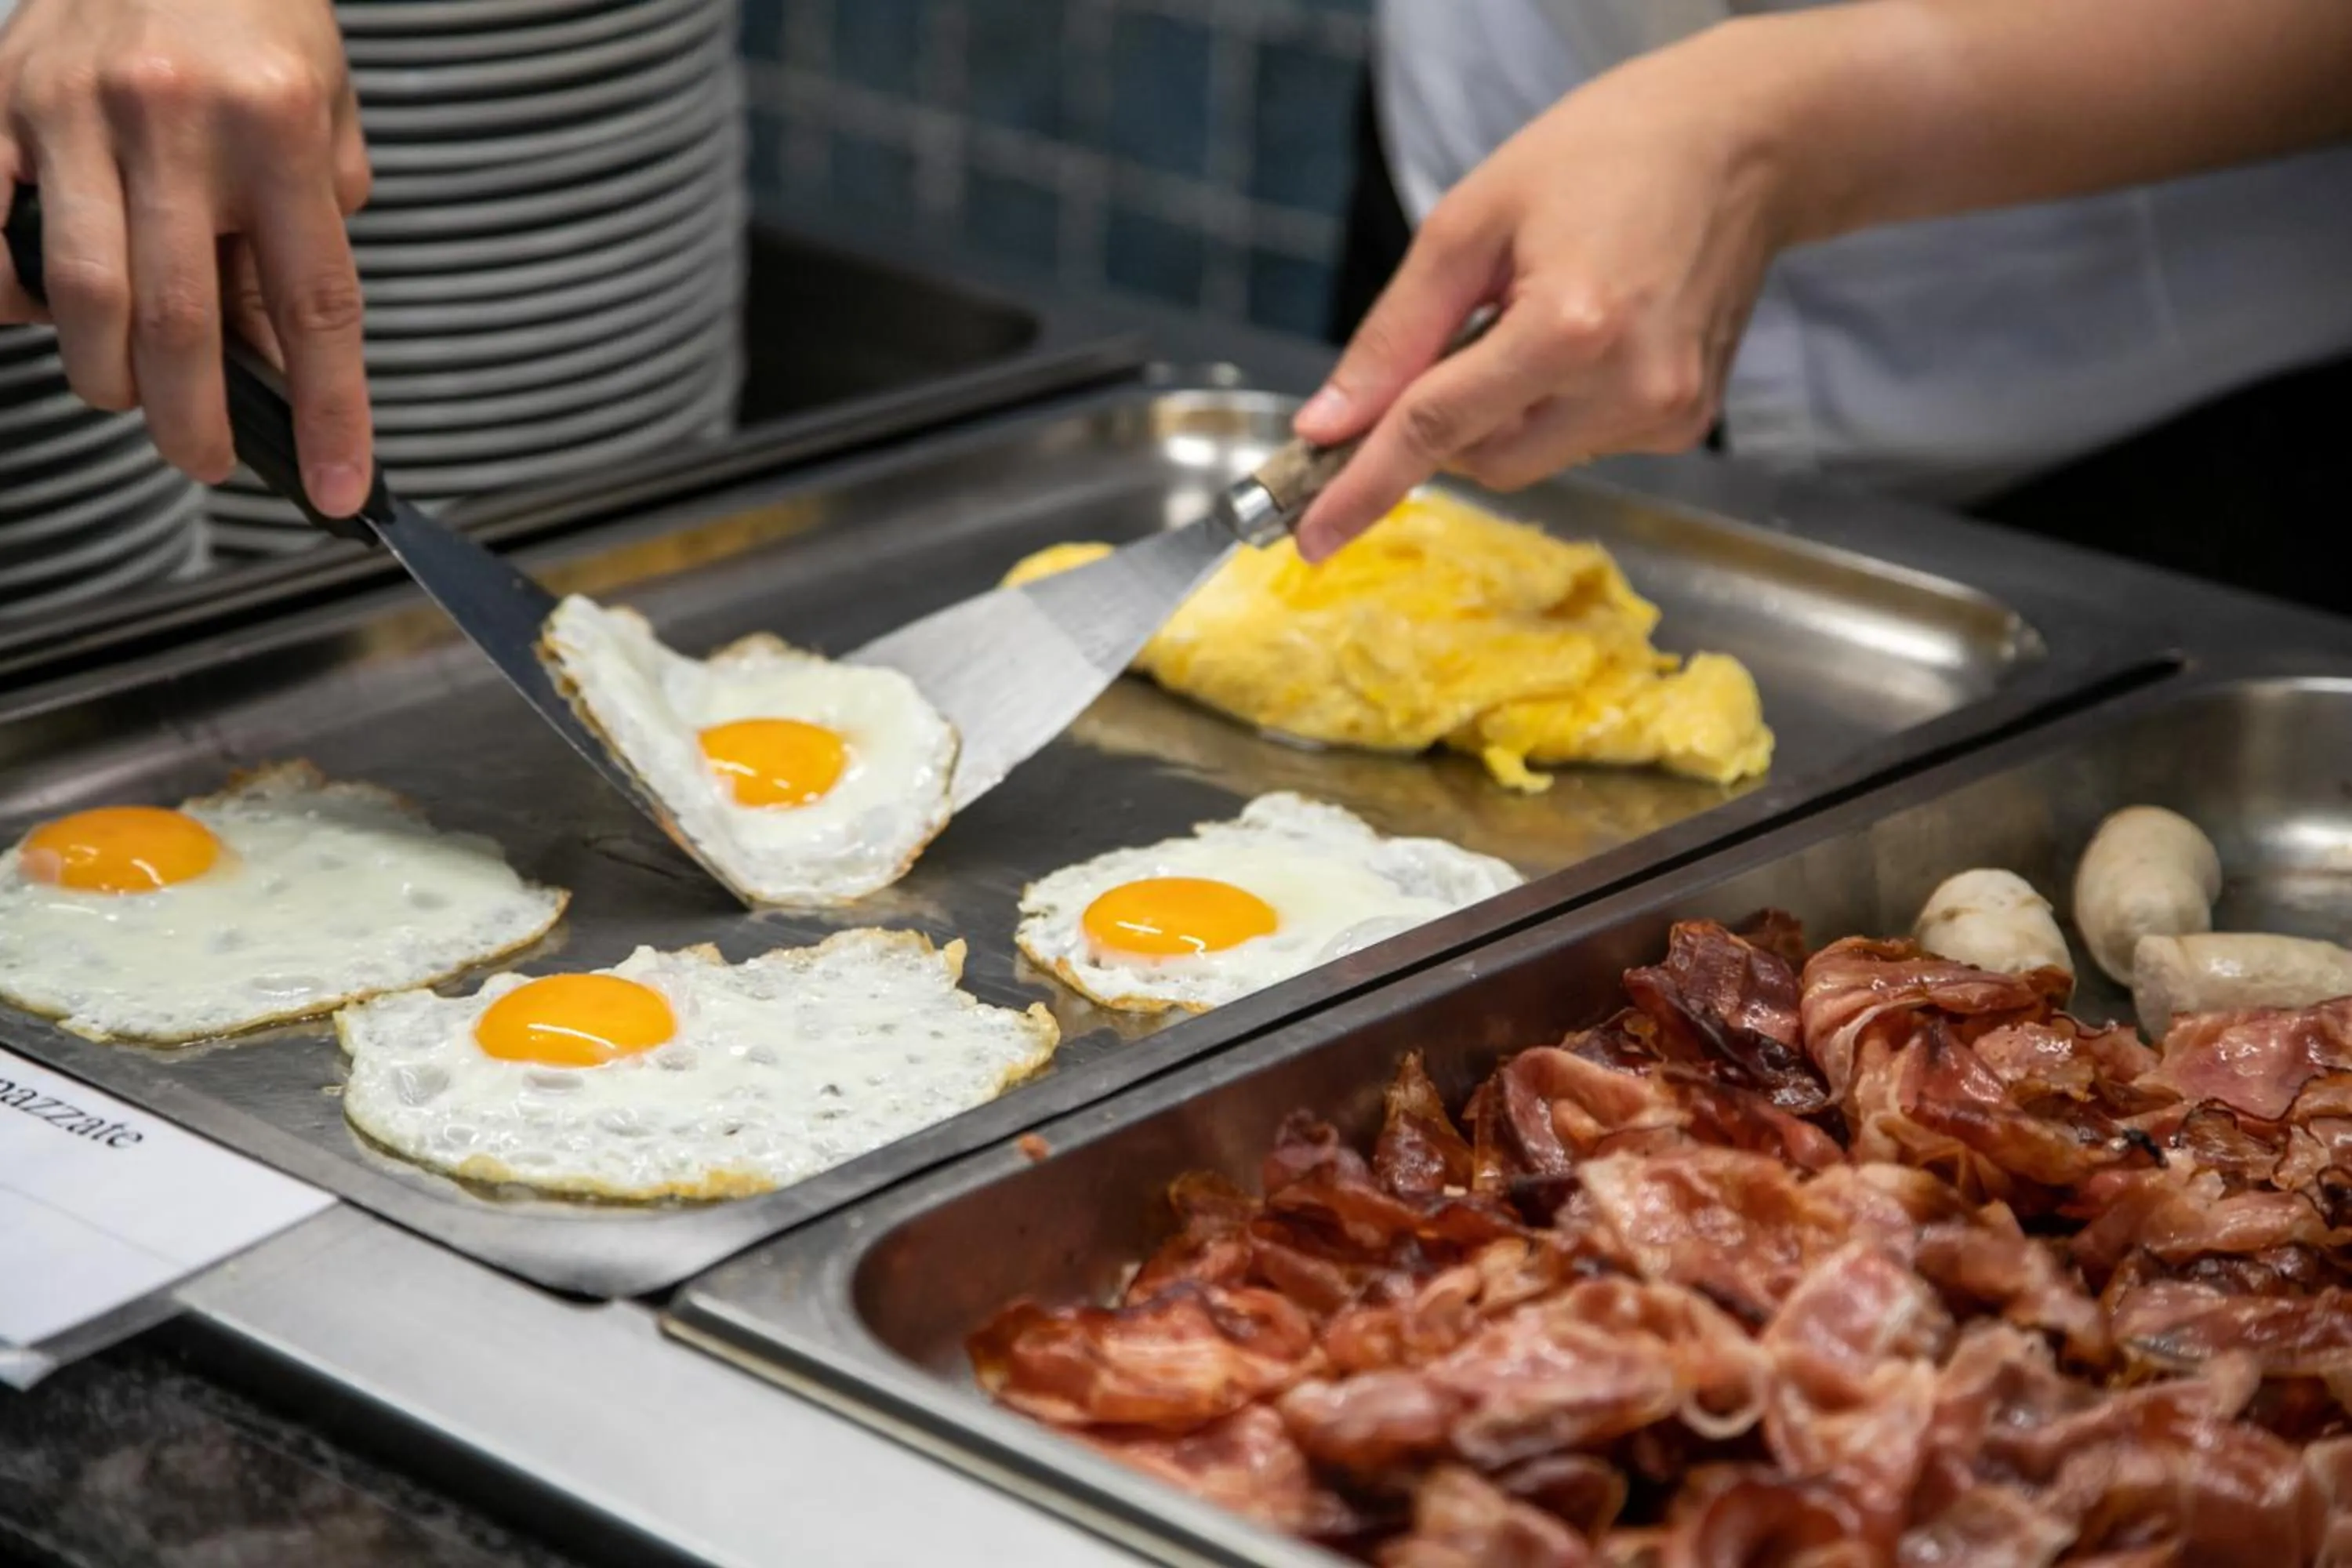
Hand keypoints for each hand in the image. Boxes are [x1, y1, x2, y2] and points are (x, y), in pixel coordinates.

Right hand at [0, 0, 372, 514]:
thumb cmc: (256, 29)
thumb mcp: (324, 127)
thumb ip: (305, 241)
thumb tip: (282, 363)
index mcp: (278, 128)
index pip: (313, 306)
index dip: (328, 412)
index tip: (338, 489)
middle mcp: (175, 118)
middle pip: (177, 319)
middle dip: (192, 421)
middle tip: (206, 458)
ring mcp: (72, 107)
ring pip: (81, 293)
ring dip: (107, 373)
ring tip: (131, 386)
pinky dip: (15, 295)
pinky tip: (48, 308)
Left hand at [1290, 23, 1802, 560]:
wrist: (1743, 144)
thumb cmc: (1603, 155)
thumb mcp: (1470, 223)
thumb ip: (1394, 336)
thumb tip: (1329, 424)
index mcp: (1571, 327)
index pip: (1436, 430)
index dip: (1363, 485)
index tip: (1308, 537)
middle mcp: (1628, 387)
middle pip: (1480, 461)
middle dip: (1441, 423)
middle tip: (1446, 344)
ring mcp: (1666, 414)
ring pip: (1526, 459)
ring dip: (1499, 411)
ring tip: (1536, 313)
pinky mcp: (1685, 424)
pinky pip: (1579, 444)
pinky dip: (1551, 407)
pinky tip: (1583, 335)